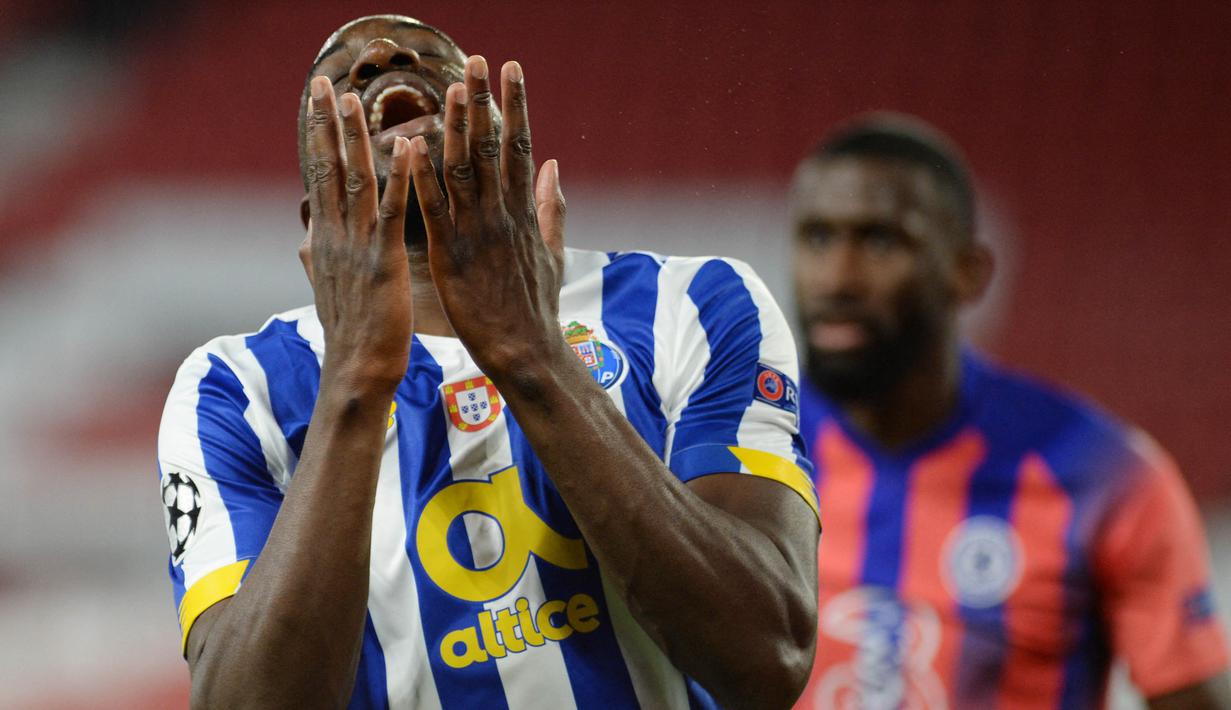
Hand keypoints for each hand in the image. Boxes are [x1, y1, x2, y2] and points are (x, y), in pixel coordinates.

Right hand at [303, 75, 414, 394]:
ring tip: (353, 100)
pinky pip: (392, 213)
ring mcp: (358, 248)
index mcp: (327, 241)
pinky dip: (397, 179)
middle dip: (324, 123)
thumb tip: (303, 241)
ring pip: (354, 181)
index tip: (315, 102)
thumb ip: (317, 259)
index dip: (317, 138)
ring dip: (355, 139)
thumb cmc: (352, 336)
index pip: (319, 178)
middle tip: (323, 82)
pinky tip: (404, 148)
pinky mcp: (384, 262)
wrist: (358, 374)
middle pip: (327, 169)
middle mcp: (336, 237)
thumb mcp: (328, 289)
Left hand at [406, 56, 567, 379]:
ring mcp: (477, 233)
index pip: (521, 146)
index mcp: (524, 212)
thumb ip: (552, 207)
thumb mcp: (552, 252)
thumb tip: (556, 166)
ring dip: (456, 126)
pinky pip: (434, 209)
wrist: (526, 351)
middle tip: (480, 60)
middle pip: (493, 147)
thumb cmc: (535, 307)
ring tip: (452, 87)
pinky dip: (423, 177)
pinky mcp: (451, 255)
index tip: (512, 70)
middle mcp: (502, 214)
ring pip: (464, 169)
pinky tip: (413, 146)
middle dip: (486, 101)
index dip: (516, 105)